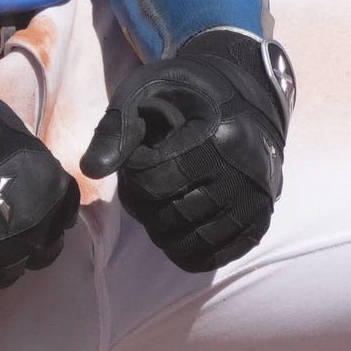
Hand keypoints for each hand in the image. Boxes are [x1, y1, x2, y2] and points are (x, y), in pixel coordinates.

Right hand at [0, 69, 78, 306]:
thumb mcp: (7, 125)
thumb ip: (25, 155)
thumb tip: (23, 168)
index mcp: (50, 191)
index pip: (64, 218)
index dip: (46, 216)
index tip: (27, 211)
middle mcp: (33, 231)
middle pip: (41, 254)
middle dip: (24, 245)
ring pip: (6, 277)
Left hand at [81, 28, 289, 272]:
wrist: (246, 99)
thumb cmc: (188, 94)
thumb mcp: (147, 93)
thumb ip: (116, 130)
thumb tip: (91, 169)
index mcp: (217, 137)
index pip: (152, 182)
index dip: (132, 174)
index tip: (140, 155)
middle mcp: (242, 175)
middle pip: (169, 216)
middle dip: (143, 203)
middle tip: (146, 181)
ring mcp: (254, 202)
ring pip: (188, 242)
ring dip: (160, 229)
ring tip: (160, 200)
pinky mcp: (258, 222)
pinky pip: (212, 256)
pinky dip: (186, 249)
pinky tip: (177, 226)